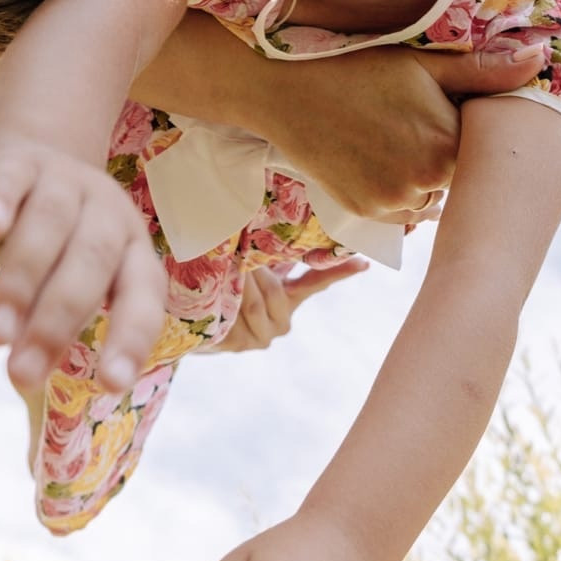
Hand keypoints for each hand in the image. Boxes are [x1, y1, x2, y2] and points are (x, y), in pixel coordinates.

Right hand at [0, 134, 165, 395]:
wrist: (33, 168)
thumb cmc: (59, 247)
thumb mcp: (67, 285)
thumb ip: (55, 324)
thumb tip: (26, 372)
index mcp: (133, 251)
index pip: (143, 297)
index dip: (130, 338)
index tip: (110, 384)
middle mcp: (108, 212)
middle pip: (91, 262)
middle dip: (55, 322)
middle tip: (21, 372)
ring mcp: (65, 181)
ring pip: (50, 223)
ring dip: (21, 281)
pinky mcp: (19, 163)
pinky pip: (11, 180)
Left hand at [208, 258, 367, 355]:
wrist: (197, 323)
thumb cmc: (228, 289)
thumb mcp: (250, 269)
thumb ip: (266, 253)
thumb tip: (271, 216)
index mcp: (289, 297)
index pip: (317, 282)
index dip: (340, 271)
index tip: (363, 262)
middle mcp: (282, 320)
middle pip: (276, 291)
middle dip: (254, 271)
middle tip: (237, 254)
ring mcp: (264, 336)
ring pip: (255, 303)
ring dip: (239, 283)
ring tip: (226, 270)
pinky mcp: (242, 344)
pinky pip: (236, 317)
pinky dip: (227, 301)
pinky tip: (220, 297)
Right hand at [252, 39, 552, 221]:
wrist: (285, 90)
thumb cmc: (357, 68)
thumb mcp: (423, 65)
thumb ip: (484, 71)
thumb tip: (541, 58)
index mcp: (447, 146)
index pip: (479, 150)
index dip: (463, 129)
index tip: (440, 109)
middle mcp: (424, 183)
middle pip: (456, 177)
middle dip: (443, 154)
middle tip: (409, 121)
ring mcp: (392, 202)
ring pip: (430, 196)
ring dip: (421, 176)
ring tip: (389, 137)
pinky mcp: (366, 213)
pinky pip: (401, 210)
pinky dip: (395, 191)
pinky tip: (373, 157)